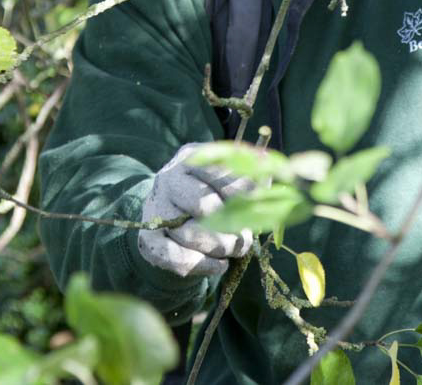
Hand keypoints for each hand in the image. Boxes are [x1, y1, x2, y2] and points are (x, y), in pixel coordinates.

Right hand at [138, 144, 254, 277]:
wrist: (172, 213)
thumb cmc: (210, 191)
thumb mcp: (227, 176)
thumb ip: (251, 176)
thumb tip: (273, 176)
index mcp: (191, 157)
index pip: (221, 173)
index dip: (245, 192)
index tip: (259, 204)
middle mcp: (168, 179)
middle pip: (205, 206)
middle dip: (233, 227)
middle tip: (246, 237)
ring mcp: (155, 209)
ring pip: (190, 235)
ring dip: (220, 248)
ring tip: (234, 249)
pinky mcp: (149, 239)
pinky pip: (175, 258)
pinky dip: (203, 265)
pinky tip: (220, 265)